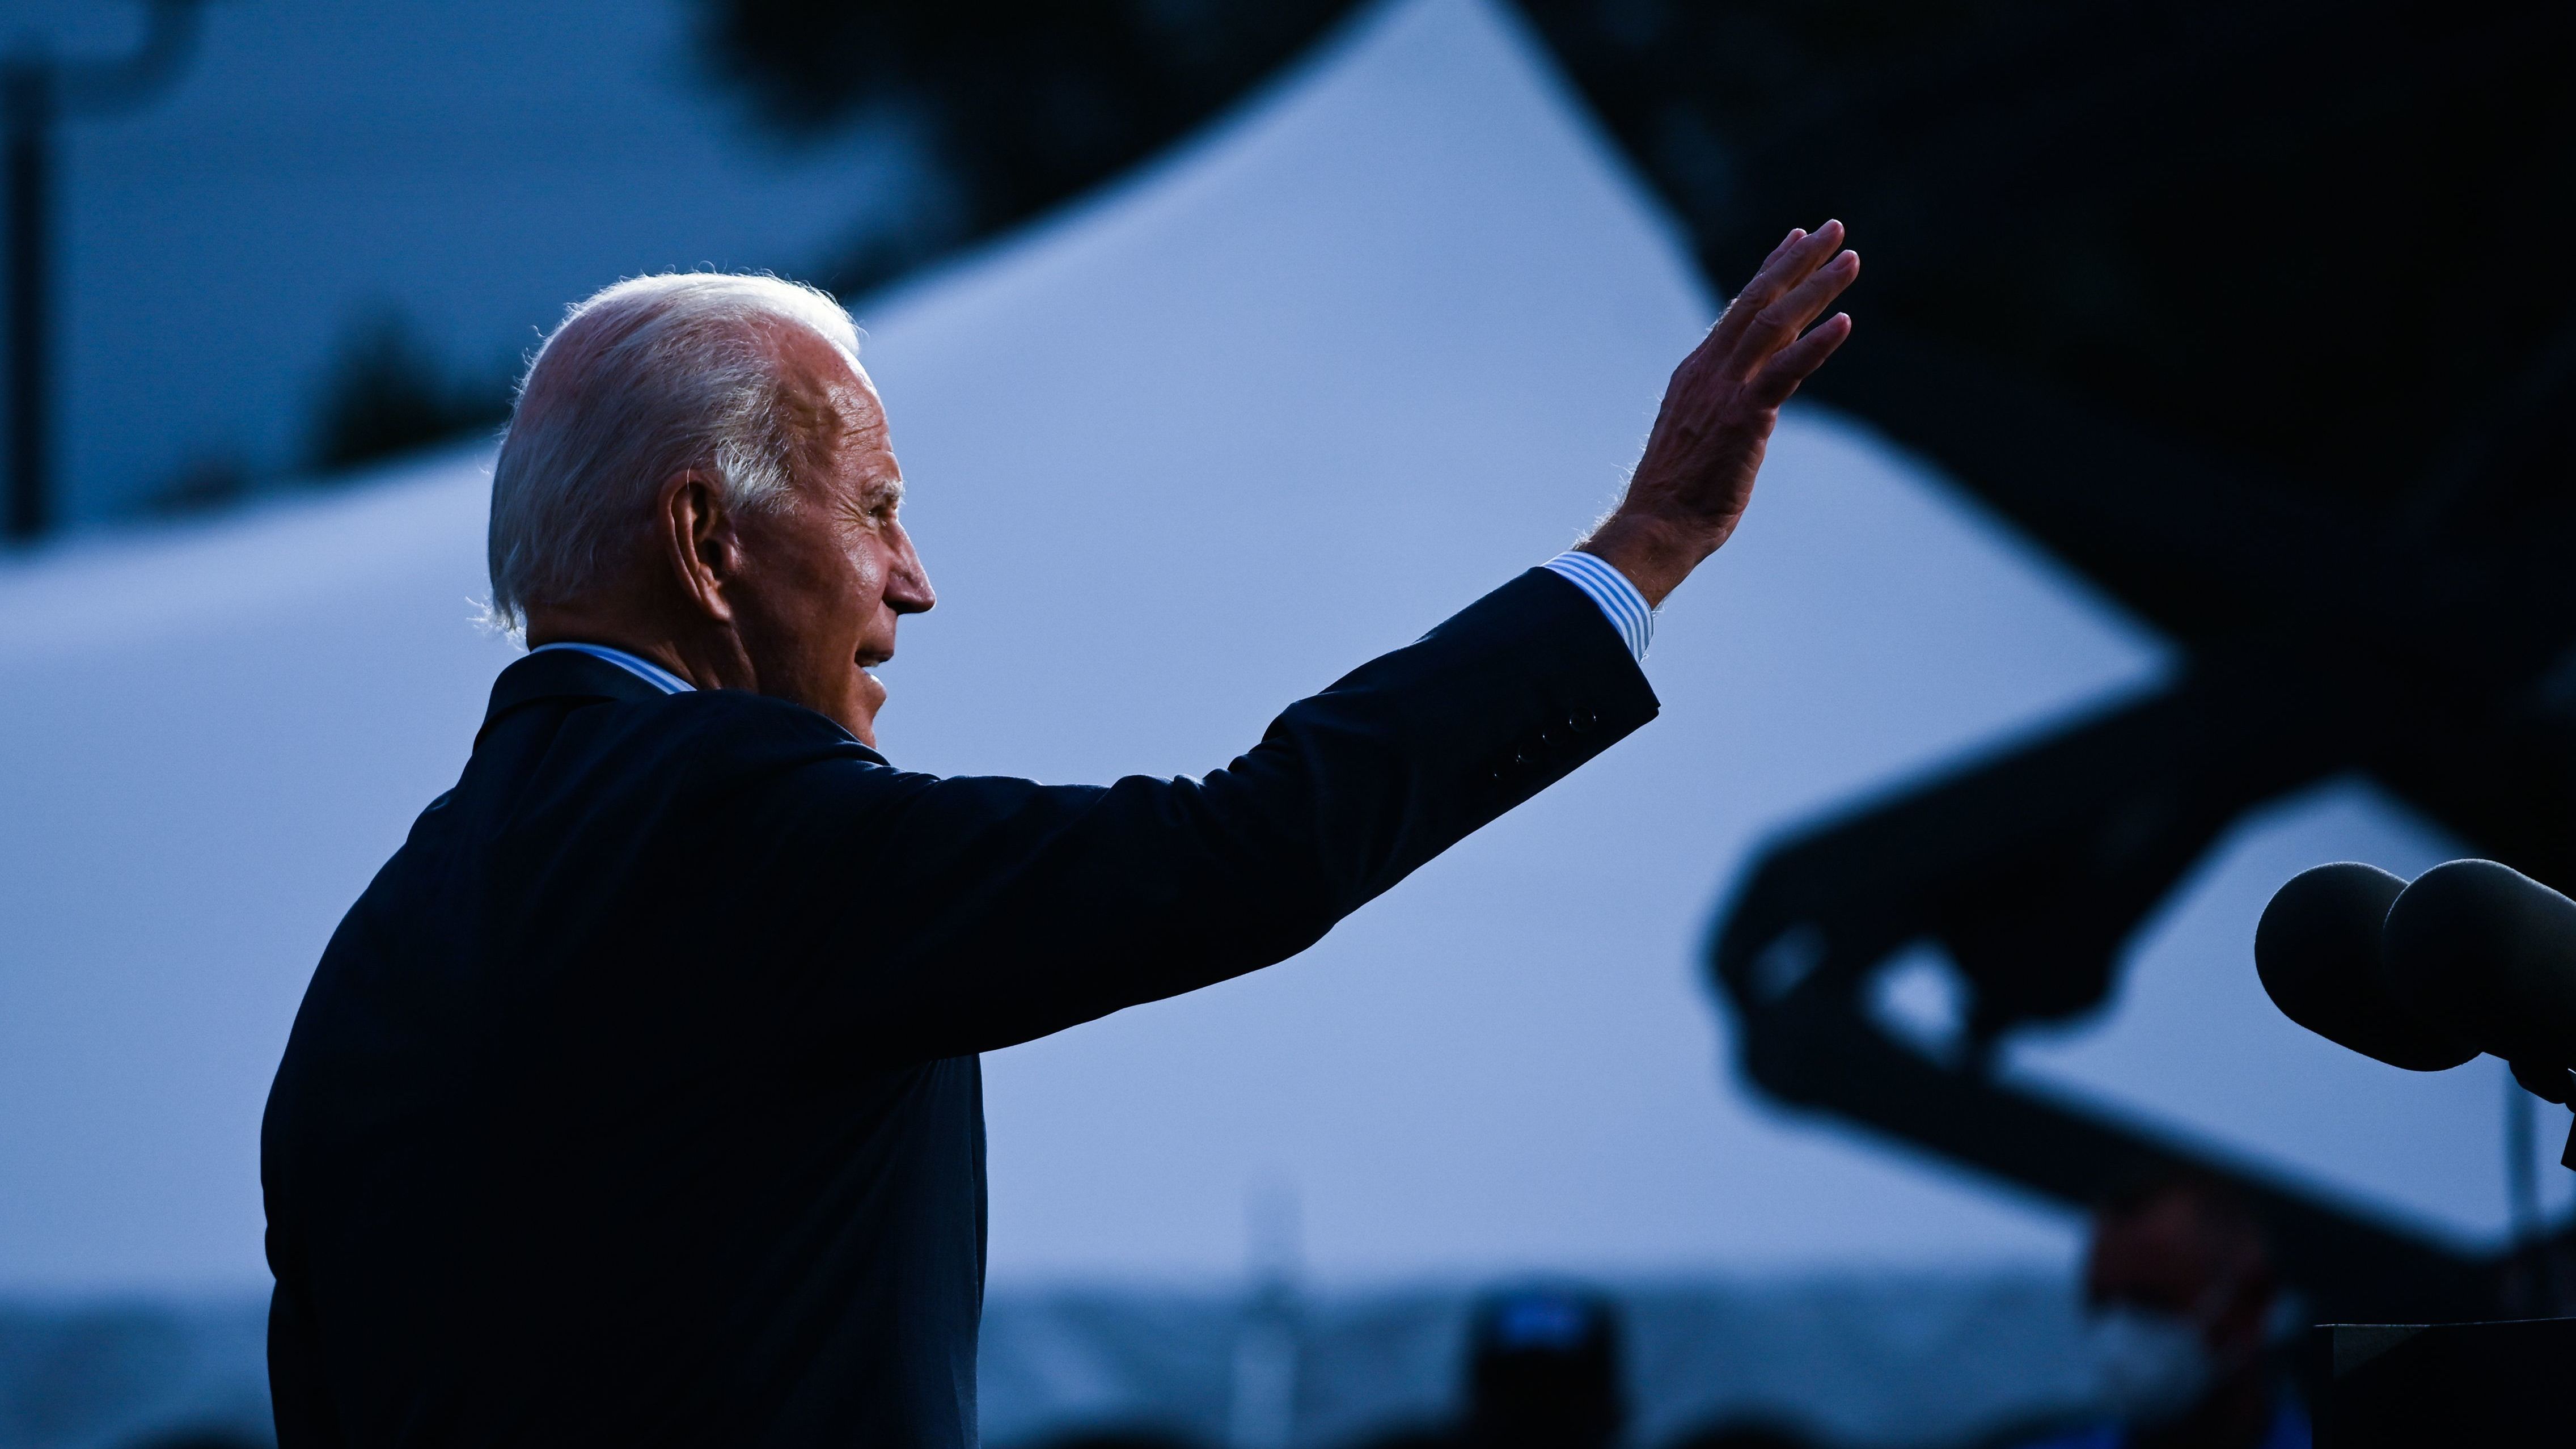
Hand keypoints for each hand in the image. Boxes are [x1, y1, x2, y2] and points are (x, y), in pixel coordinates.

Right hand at [1583, 221, 1857, 605]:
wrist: (1656, 526)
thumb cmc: (1678, 495)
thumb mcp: (1701, 435)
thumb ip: (1726, 407)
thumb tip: (1752, 405)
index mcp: (1696, 372)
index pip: (1740, 309)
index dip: (1771, 270)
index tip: (1796, 238)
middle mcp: (1709, 370)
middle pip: (1758, 300)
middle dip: (1798, 260)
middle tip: (1834, 228)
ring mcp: (1724, 391)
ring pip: (1774, 323)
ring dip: (1815, 288)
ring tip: (1850, 259)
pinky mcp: (1743, 417)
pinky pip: (1785, 372)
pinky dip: (1815, 344)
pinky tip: (1845, 322)